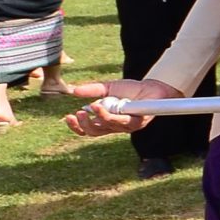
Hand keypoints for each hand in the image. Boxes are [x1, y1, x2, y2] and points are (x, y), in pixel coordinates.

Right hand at [62, 77, 181, 134]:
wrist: (152, 86)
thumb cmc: (131, 89)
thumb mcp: (108, 88)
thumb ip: (92, 90)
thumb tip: (73, 91)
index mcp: (106, 120)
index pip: (88, 130)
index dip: (77, 127)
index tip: (68, 117)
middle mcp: (115, 126)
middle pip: (94, 132)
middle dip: (83, 125)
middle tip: (77, 114)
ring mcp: (125, 126)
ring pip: (106, 128)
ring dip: (95, 119)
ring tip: (88, 108)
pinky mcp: (136, 122)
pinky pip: (119, 122)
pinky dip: (108, 115)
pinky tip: (99, 106)